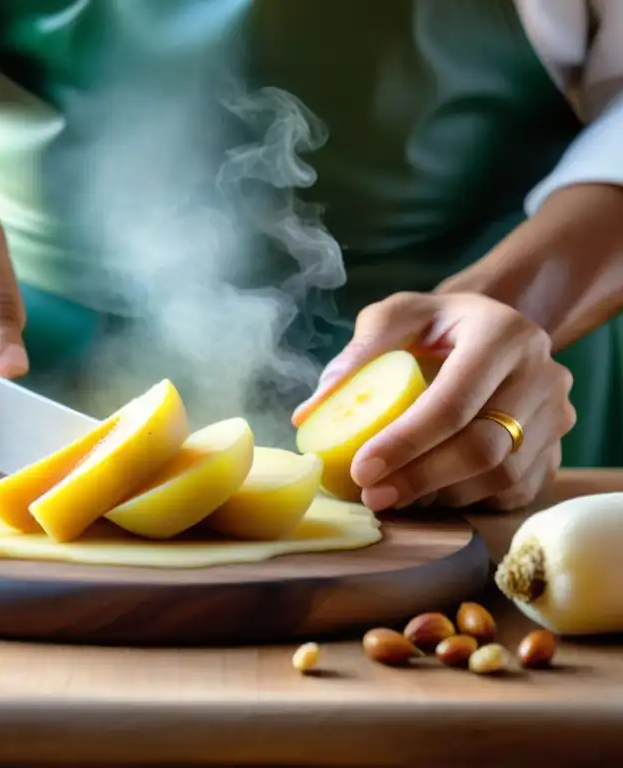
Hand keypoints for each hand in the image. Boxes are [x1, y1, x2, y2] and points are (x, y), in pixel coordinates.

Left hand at [292, 292, 575, 511]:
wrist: (490, 331)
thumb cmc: (435, 325)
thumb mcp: (396, 317)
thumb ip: (358, 353)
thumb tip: (310, 412)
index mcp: (504, 334)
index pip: (453, 401)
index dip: (405, 442)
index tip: (360, 468)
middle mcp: (543, 374)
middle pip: (484, 447)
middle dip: (420, 478)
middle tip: (371, 494)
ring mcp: (557, 416)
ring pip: (502, 476)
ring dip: (440, 495)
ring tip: (391, 495)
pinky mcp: (555, 450)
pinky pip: (513, 491)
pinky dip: (465, 501)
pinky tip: (425, 495)